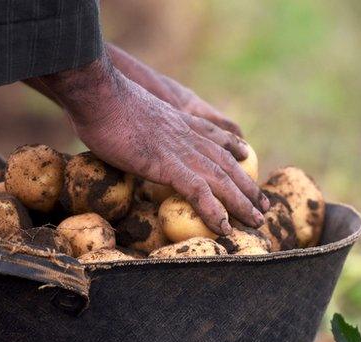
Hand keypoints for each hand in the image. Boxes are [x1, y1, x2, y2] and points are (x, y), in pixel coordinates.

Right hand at [36, 55, 267, 234]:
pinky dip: (213, 210)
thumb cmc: (102, 102)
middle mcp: (186, 135)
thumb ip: (139, 125)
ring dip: (241, 202)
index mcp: (177, 121)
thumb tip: (128, 135)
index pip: (213, 135)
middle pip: (226, 162)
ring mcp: (180, 150)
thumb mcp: (129, 112)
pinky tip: (224, 227)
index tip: (246, 155)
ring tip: (256, 220)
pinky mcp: (167, 165)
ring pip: (221, 179)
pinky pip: (198, 191)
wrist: (98, 95)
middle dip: (247, 184)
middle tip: (263, 203)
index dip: (232, 146)